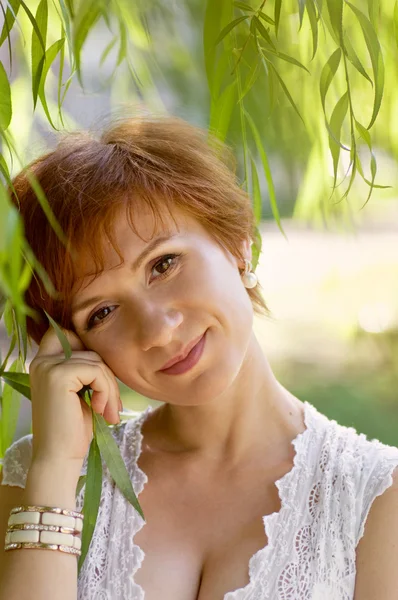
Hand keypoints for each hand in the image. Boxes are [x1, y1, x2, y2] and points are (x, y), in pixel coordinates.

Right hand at [28, 326, 120, 467]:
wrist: (58, 458)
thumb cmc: (72, 429)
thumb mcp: (80, 392)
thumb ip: (85, 369)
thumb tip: (108, 353)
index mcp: (44, 363)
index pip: (69, 335)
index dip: (89, 352)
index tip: (99, 381)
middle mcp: (42, 361)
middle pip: (90, 351)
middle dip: (108, 377)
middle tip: (113, 406)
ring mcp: (49, 367)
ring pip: (97, 362)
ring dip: (110, 388)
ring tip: (109, 413)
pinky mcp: (59, 376)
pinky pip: (96, 371)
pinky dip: (106, 391)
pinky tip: (100, 411)